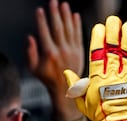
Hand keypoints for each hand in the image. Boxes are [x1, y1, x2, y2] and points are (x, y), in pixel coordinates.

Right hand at [26, 0, 83, 120]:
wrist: (66, 90)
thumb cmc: (48, 78)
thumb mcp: (34, 68)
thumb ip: (30, 53)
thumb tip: (30, 37)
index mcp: (50, 54)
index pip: (45, 33)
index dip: (42, 21)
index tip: (40, 10)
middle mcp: (62, 51)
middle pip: (58, 28)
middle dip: (55, 13)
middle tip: (53, 1)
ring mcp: (73, 52)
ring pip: (69, 30)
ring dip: (66, 16)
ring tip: (64, 4)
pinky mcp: (79, 53)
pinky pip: (79, 36)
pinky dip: (77, 25)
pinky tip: (75, 15)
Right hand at [64, 15, 126, 120]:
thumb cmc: (101, 116)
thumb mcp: (83, 102)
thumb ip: (75, 87)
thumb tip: (67, 73)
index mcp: (97, 77)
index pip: (97, 52)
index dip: (98, 38)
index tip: (100, 27)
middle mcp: (112, 75)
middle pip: (113, 49)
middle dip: (114, 33)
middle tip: (115, 20)